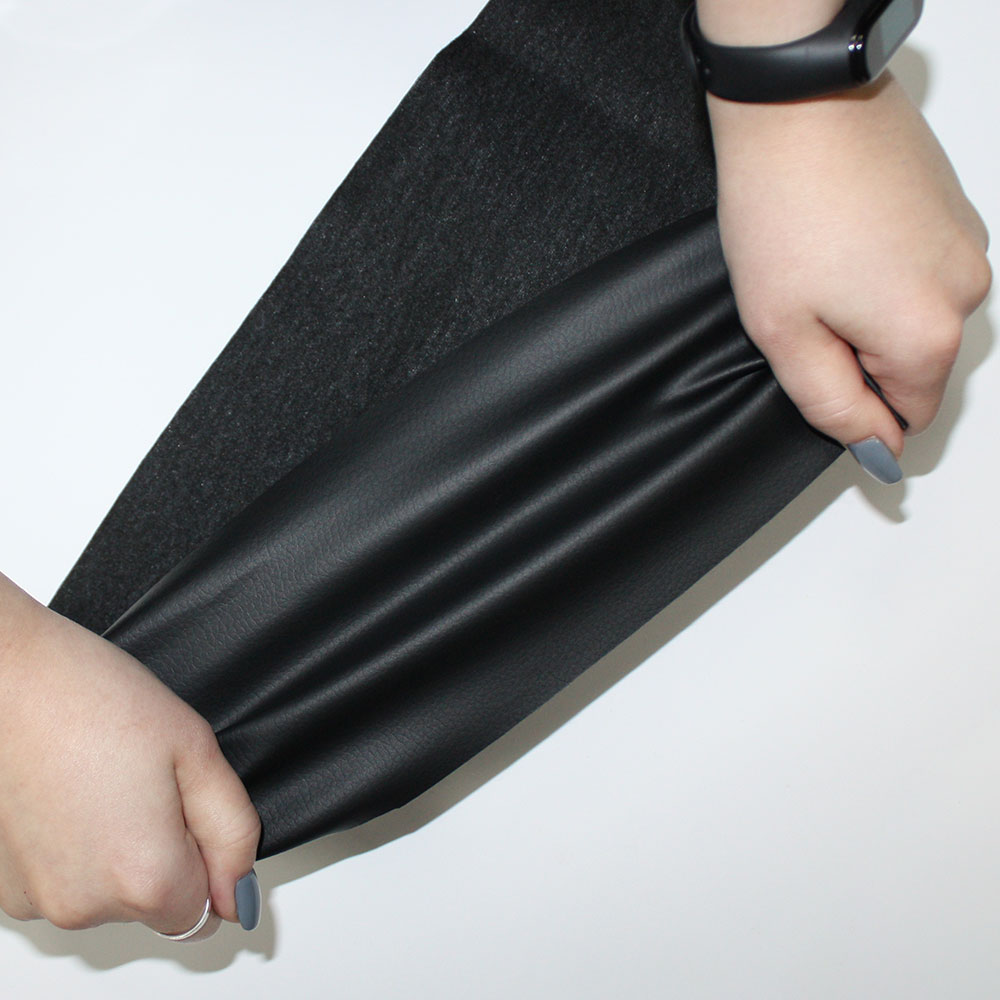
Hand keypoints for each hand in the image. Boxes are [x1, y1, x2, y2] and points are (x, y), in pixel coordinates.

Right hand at [0, 573, 260, 935]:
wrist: (9, 675)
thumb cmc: (93, 698)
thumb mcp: (197, 751)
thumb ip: (232, 831)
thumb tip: (240, 894)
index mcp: (144, 877)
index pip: (207, 912)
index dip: (208, 857)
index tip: (189, 809)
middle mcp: (83, 905)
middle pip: (155, 907)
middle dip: (165, 853)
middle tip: (147, 781)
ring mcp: (35, 899)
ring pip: (106, 895)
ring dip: (117, 852)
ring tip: (105, 780)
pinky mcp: (2, 885)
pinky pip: (63, 882)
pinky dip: (74, 849)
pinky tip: (70, 794)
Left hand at [706, 73, 990, 479]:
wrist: (797, 103)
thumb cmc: (783, 208)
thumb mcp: (786, 334)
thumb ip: (834, 405)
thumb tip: (878, 450)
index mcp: (930, 334)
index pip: (908, 417)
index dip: (859, 411)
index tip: (818, 372)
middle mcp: (969, 290)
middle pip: (916, 368)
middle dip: (860, 357)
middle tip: (805, 311)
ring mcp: (968, 244)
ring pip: (917, 319)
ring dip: (870, 314)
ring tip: (819, 268)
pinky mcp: (955, 212)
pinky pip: (921, 273)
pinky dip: (883, 274)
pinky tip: (840, 242)